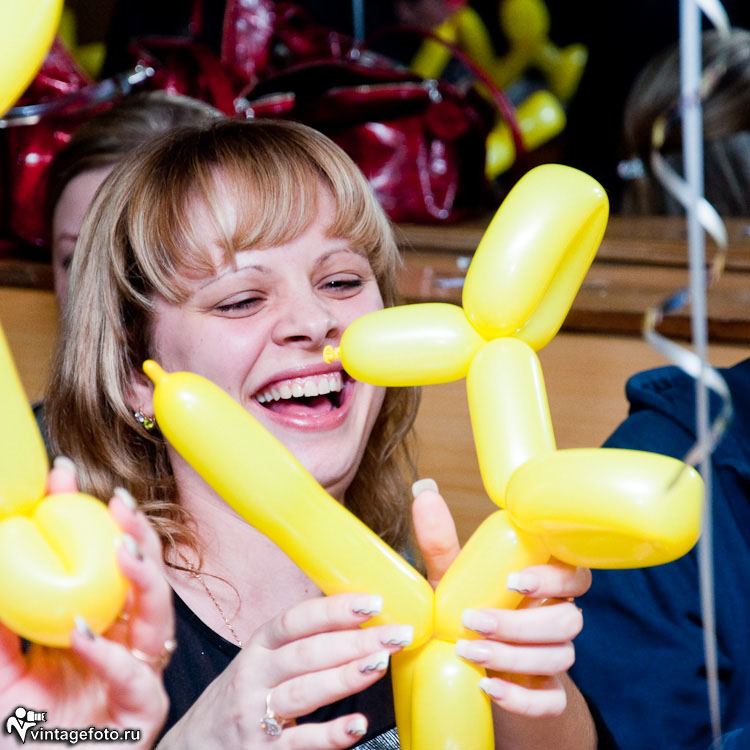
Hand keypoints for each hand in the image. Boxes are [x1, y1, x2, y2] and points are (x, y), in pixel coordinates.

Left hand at [0, 458, 172, 748]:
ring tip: (124, 548)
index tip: (64, 476)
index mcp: (100, 626)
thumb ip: (1, 624)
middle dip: (139, 538)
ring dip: (145, 580)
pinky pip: (134, 679)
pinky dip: (109, 654)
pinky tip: (82, 631)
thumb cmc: (17, 733)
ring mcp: (137, 677)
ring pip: (159, 619)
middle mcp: (124, 645)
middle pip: (146, 582)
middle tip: (118, 502)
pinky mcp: (140, 714)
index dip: (90, 520)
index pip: (104, 563)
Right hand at [159, 592, 413, 749]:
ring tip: (380, 664)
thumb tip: (353, 616)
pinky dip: (330, 735)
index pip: (296, 620)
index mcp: (258, 647)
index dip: (334, 610)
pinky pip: (299, 743)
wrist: (190, 748)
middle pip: (307, 654)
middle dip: (355, 641)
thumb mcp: (259, 661)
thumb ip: (296, 643)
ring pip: (304, 692)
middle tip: (396, 634)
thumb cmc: (239, 697)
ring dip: (345, 677)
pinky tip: (357, 726)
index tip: (372, 603)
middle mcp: (254, 676)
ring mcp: (256, 716)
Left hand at [411, 479, 591, 718]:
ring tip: (469, 653)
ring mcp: (554, 659)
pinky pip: (552, 702)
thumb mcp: (450, 580)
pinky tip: (490, 688)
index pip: (574, 575)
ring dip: (513, 657)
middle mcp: (556, 619)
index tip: (513, 580)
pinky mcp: (547, 696)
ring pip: (559, 657)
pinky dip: (523, 699)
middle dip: (520, 623)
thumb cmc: (463, 612)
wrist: (462, 670)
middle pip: (568, 620)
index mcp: (542, 585)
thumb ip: (440, 542)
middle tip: (474, 622)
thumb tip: (424, 493)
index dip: (555, 578)